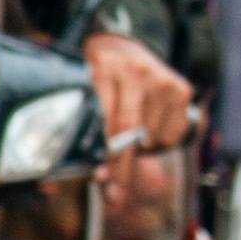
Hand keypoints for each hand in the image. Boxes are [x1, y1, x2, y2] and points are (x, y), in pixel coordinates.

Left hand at [87, 33, 192, 239]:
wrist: (127, 44)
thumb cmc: (96, 77)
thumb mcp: (83, 89)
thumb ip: (75, 129)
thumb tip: (59, 183)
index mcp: (104, 66)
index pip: (105, 116)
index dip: (103, 151)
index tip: (100, 179)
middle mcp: (136, 70)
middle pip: (130, 130)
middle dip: (121, 168)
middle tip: (113, 195)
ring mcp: (162, 79)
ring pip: (151, 138)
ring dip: (140, 152)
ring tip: (130, 139)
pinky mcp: (181, 90)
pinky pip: (171, 136)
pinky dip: (159, 144)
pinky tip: (149, 128)